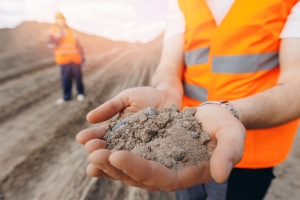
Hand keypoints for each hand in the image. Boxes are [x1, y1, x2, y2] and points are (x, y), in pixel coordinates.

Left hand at [77, 92, 244, 190]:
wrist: (214, 117)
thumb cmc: (225, 127)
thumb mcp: (232, 136)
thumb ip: (228, 154)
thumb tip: (219, 175)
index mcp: (185, 173)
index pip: (158, 177)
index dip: (137, 168)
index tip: (116, 155)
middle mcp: (167, 171)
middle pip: (136, 175)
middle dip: (113, 166)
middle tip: (93, 153)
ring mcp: (156, 160)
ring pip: (127, 166)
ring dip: (106, 159)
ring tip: (88, 147)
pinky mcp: (149, 148)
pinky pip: (127, 152)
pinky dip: (110, 150)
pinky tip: (95, 143)